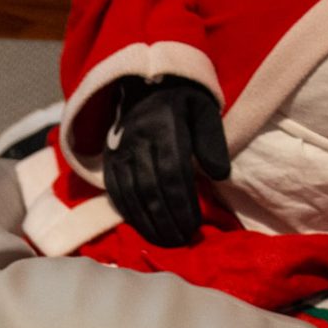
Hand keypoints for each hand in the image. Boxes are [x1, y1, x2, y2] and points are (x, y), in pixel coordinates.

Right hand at [104, 77, 229, 247]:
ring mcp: (118, 151)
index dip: (182, 203)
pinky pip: (116, 192)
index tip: (194, 225)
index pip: (172, 172)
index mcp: (164, 124)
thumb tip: (219, 176)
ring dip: (148, 222)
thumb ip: (213, 143)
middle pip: (151, 188)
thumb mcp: (205, 112)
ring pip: (132, 194)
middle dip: (167, 219)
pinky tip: (144, 228)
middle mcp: (137, 138)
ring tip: (165, 241)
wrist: (145, 87)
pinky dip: (130, 214)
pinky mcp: (108, 161)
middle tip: (181, 241)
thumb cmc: (183, 103)